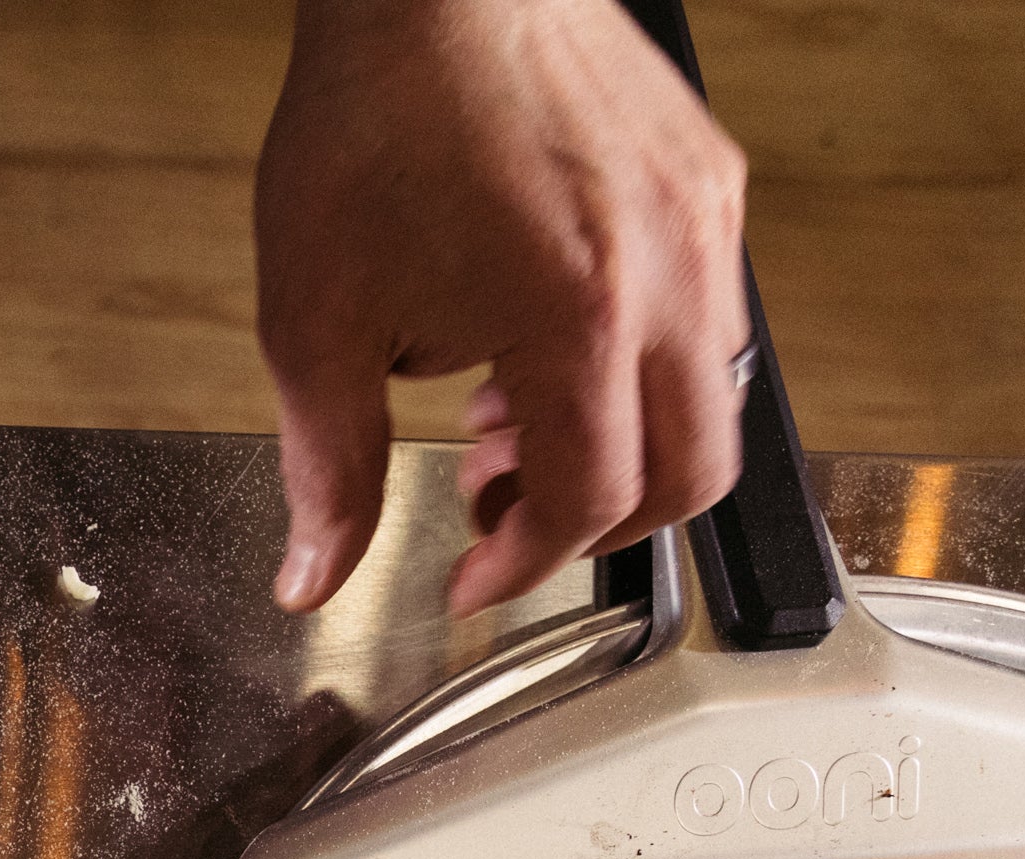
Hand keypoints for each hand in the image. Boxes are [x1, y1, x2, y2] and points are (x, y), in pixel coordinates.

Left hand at [254, 0, 750, 616]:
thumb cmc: (378, 115)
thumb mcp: (315, 319)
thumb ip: (328, 467)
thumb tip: (314, 573)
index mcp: (577, 319)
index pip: (590, 502)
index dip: (523, 563)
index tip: (472, 577)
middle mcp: (668, 272)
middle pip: (689, 473)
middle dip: (593, 521)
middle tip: (500, 508)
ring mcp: (703, 222)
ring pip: (710, 396)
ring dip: (618, 441)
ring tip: (508, 416)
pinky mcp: (710, 179)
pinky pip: (706, 312)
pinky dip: (638, 363)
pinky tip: (544, 336)